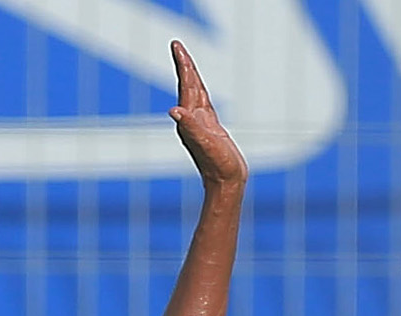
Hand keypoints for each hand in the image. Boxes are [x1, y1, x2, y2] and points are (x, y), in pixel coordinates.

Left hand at [166, 41, 245, 190]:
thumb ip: (190, 127)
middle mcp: (192, 120)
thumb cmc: (218, 167)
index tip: (177, 46)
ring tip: (185, 60)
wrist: (226, 185)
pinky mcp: (211, 129)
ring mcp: (201, 124)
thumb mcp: (206, 145)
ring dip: (190, 76)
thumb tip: (174, 111)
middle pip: (187, 85)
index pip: (186, 86)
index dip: (182, 66)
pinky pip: (204, 104)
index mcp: (190, 119)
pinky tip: (199, 89)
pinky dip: (201, 92)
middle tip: (176, 45)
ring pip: (195, 93)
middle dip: (183, 65)